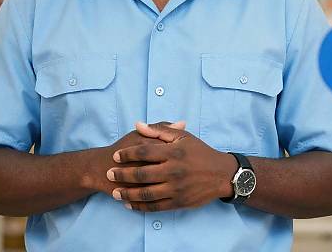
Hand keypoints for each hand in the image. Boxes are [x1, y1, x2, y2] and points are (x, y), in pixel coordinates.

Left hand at [106, 122, 237, 211]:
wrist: (221, 174)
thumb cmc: (200, 152)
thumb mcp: (182, 136)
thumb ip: (159, 130)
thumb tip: (138, 124)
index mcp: (173, 152)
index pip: (144, 151)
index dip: (128, 153)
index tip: (116, 156)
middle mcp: (174, 170)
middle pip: (142, 173)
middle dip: (122, 174)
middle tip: (110, 173)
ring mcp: (176, 188)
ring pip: (146, 193)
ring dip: (128, 193)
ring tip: (115, 192)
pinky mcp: (179, 202)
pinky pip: (156, 206)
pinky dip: (141, 207)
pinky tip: (130, 205)